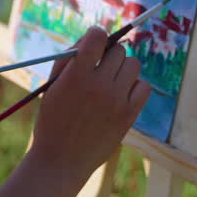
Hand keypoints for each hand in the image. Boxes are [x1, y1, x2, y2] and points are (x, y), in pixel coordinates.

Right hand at [28, 27, 149, 182]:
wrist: (61, 160)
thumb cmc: (53, 119)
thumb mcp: (53, 85)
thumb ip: (71, 58)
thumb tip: (94, 36)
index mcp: (76, 74)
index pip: (98, 36)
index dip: (97, 35)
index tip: (94, 43)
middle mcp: (99, 85)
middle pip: (118, 50)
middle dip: (109, 54)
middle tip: (99, 68)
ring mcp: (116, 100)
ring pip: (133, 65)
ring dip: (123, 68)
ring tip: (111, 82)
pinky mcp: (129, 115)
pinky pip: (144, 86)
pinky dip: (135, 86)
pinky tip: (122, 94)